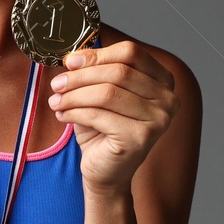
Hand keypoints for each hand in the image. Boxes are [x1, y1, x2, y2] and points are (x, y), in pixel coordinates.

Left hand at [46, 39, 178, 194]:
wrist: (106, 171)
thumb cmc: (102, 129)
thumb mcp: (99, 92)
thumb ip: (93, 72)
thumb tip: (73, 57)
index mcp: (162, 80)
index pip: (130, 53)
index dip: (96, 54)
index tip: (70, 61)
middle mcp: (168, 98)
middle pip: (118, 72)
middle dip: (80, 76)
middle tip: (56, 83)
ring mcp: (159, 119)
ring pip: (107, 93)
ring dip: (73, 95)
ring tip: (56, 101)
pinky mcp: (141, 138)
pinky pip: (99, 115)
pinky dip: (74, 113)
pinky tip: (62, 115)